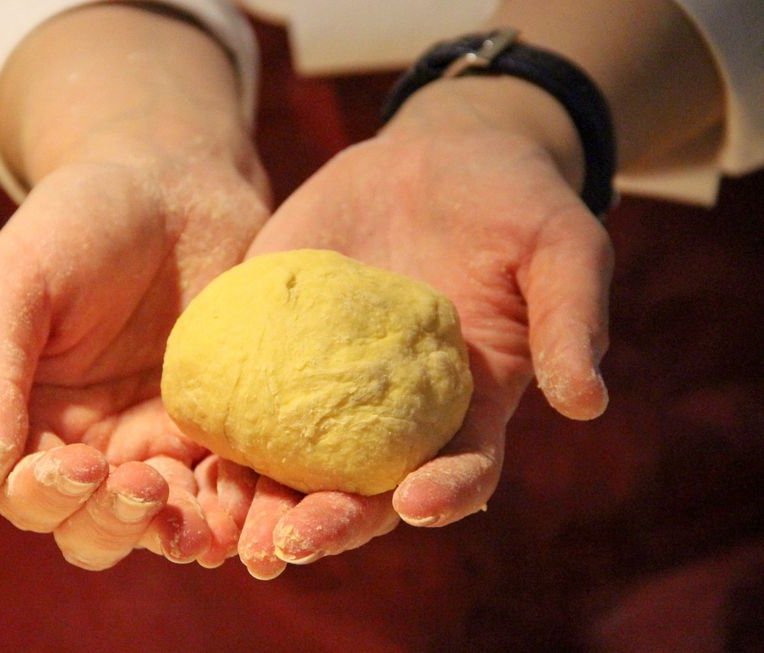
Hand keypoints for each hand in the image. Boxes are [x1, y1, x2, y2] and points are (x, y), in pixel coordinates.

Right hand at [0, 146, 267, 568]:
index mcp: (30, 416)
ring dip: (176, 535)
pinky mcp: (220, 430)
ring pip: (161, 525)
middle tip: (143, 488)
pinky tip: (246, 506)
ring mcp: (161, 441)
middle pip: (92, 526)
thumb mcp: (16, 280)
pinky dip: (234, 511)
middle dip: (113, 524)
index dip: (47, 496)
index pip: (25, 491)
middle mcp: (93, 443)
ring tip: (202, 523)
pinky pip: (225, 491)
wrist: (178, 186)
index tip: (82, 464)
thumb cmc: (83, 220)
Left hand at [235, 76, 613, 578]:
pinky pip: (246, 392)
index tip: (415, 502)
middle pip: (363, 489)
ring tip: (227, 525)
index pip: (458, 472)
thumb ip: (570, 319)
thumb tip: (588, 402)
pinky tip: (187, 443)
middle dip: (330, 522)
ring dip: (261, 500)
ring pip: (293, 461)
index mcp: (466, 405)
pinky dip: (219, 427)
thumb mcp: (560, 246)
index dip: (443, 496)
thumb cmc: (513, 204)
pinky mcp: (277, 345)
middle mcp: (392, 412)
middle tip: (291, 541)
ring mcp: (328, 384)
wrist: (437, 159)